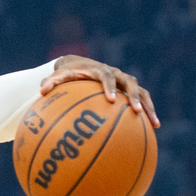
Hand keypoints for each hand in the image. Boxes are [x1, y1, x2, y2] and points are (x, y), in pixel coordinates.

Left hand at [42, 55, 159, 128]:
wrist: (79, 66)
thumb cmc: (68, 74)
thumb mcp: (58, 76)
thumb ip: (50, 82)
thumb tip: (41, 91)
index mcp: (100, 70)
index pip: (107, 76)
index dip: (110, 86)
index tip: (111, 99)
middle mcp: (116, 74)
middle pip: (131, 83)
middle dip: (135, 96)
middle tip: (136, 111)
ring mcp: (125, 82)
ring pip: (142, 92)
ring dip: (149, 107)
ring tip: (155, 124)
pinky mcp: (129, 91)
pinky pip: (141, 101)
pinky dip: (148, 113)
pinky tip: (152, 130)